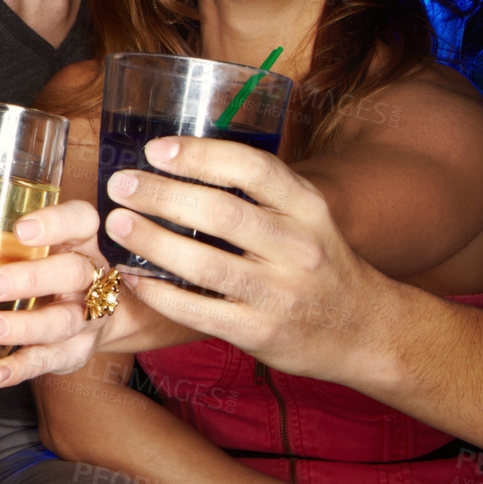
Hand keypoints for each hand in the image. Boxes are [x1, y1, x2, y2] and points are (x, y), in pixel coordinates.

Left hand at [0, 201, 110, 386]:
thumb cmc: (43, 267)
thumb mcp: (19, 247)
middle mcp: (89, 276)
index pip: (80, 220)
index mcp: (76, 239)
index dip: (56, 223)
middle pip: (72, 273)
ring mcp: (88, 316)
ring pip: (64, 321)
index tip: (21, 229)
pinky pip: (51, 361)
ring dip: (22, 327)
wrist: (92, 311)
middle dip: (29, 279)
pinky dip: (22, 367)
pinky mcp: (77, 352)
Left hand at [102, 136, 380, 380]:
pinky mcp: (261, 333)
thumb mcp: (307, 217)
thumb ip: (261, 191)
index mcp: (308, 207)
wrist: (364, 331)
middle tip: (121, 184)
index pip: (252, 168)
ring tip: (118, 224)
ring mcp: (280, 293)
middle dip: (162, 194)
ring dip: (153, 241)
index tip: (156, 150)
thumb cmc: (320, 264)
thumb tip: (186, 159)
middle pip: (221, 211)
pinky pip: (199, 310)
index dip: (200, 155)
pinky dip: (160, 292)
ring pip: (205, 263)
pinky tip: (133, 277)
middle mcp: (298, 247)